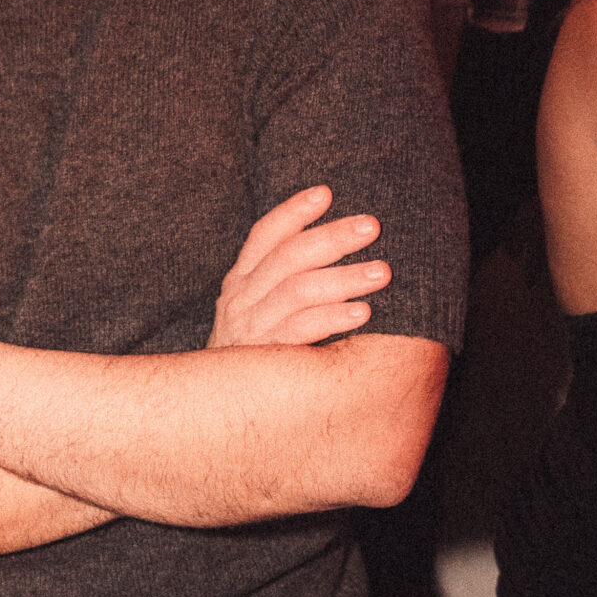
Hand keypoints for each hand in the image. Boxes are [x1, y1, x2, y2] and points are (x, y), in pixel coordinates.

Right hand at [209, 184, 390, 346]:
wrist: (215, 404)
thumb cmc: (253, 351)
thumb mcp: (258, 309)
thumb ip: (286, 280)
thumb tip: (343, 247)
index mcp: (241, 279)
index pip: (264, 235)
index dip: (293, 211)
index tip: (326, 192)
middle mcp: (241, 298)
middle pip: (287, 257)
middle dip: (332, 237)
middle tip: (371, 226)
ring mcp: (250, 326)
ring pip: (297, 290)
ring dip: (342, 278)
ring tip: (382, 272)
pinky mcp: (262, 356)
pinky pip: (300, 330)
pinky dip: (332, 318)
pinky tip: (363, 312)